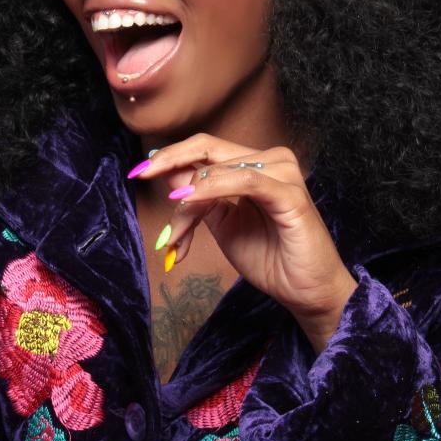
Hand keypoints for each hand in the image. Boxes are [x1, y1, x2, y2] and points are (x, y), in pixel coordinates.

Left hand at [131, 134, 357, 351]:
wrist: (304, 292)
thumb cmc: (268, 257)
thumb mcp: (221, 222)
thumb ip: (198, 197)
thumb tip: (166, 172)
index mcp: (254, 164)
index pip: (204, 148)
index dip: (170, 155)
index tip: (137, 171)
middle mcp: (270, 160)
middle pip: (206, 150)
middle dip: (169, 167)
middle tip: (139, 176)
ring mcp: (283, 173)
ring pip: (216, 171)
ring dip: (187, 202)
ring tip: (176, 236)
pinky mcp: (290, 194)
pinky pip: (244, 181)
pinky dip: (211, 189)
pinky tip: (189, 200)